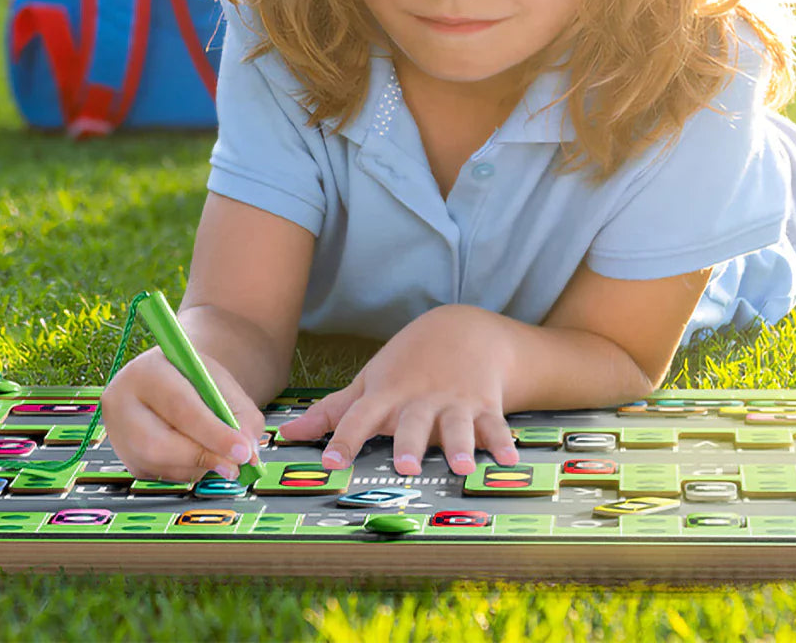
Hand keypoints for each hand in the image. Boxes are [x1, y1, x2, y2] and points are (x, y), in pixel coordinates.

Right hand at [100, 345, 264, 481]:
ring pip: (158, 464)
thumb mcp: (224, 385)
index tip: (242, 451)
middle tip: (236, 466)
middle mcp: (122, 401)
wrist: (174, 378)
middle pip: (157, 443)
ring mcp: (118, 433)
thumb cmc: (200, 380)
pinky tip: (200, 453)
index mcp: (147, 370)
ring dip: (197, 467)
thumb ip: (241, 416)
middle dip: (202, 457)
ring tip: (222, 455)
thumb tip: (248, 456)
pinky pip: (160, 474)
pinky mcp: (126, 457)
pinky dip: (188, 470)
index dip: (212, 433)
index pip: (179, 406)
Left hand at [278, 305, 520, 476]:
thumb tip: (286, 435)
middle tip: (406, 466)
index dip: (344, 439)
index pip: (359, 417)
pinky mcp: (484, 404)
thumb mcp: (370, 382)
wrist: (462, 330)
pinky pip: (495, 424)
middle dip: (410, 442)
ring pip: (457, 425)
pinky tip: (509, 460)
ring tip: (462, 465)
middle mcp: (419, 400)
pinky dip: (502, 441)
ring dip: (460, 444)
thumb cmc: (406, 364)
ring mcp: (453, 402)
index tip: (330, 462)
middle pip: (413, 422)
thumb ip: (332, 412)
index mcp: (387, 396)